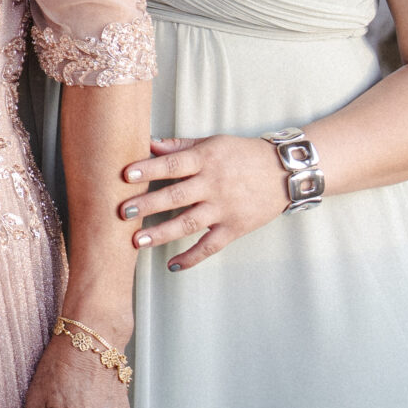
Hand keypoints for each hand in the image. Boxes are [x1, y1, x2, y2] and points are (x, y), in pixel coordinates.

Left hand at [120, 133, 288, 270]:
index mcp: (206, 160)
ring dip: (162, 233)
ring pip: (189, 223)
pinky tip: (173, 264)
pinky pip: (211, 245)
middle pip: (176, 196)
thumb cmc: (243, 154)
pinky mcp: (235, 228)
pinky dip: (193, 257)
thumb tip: (150, 143)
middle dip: (148, 204)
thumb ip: (180, 145)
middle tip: (122, 212)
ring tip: (136, 241)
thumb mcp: (213, 143)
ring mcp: (224, 209)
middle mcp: (213, 185)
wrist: (285, 173)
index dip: (149, 169)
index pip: (173, 164)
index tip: (126, 175)